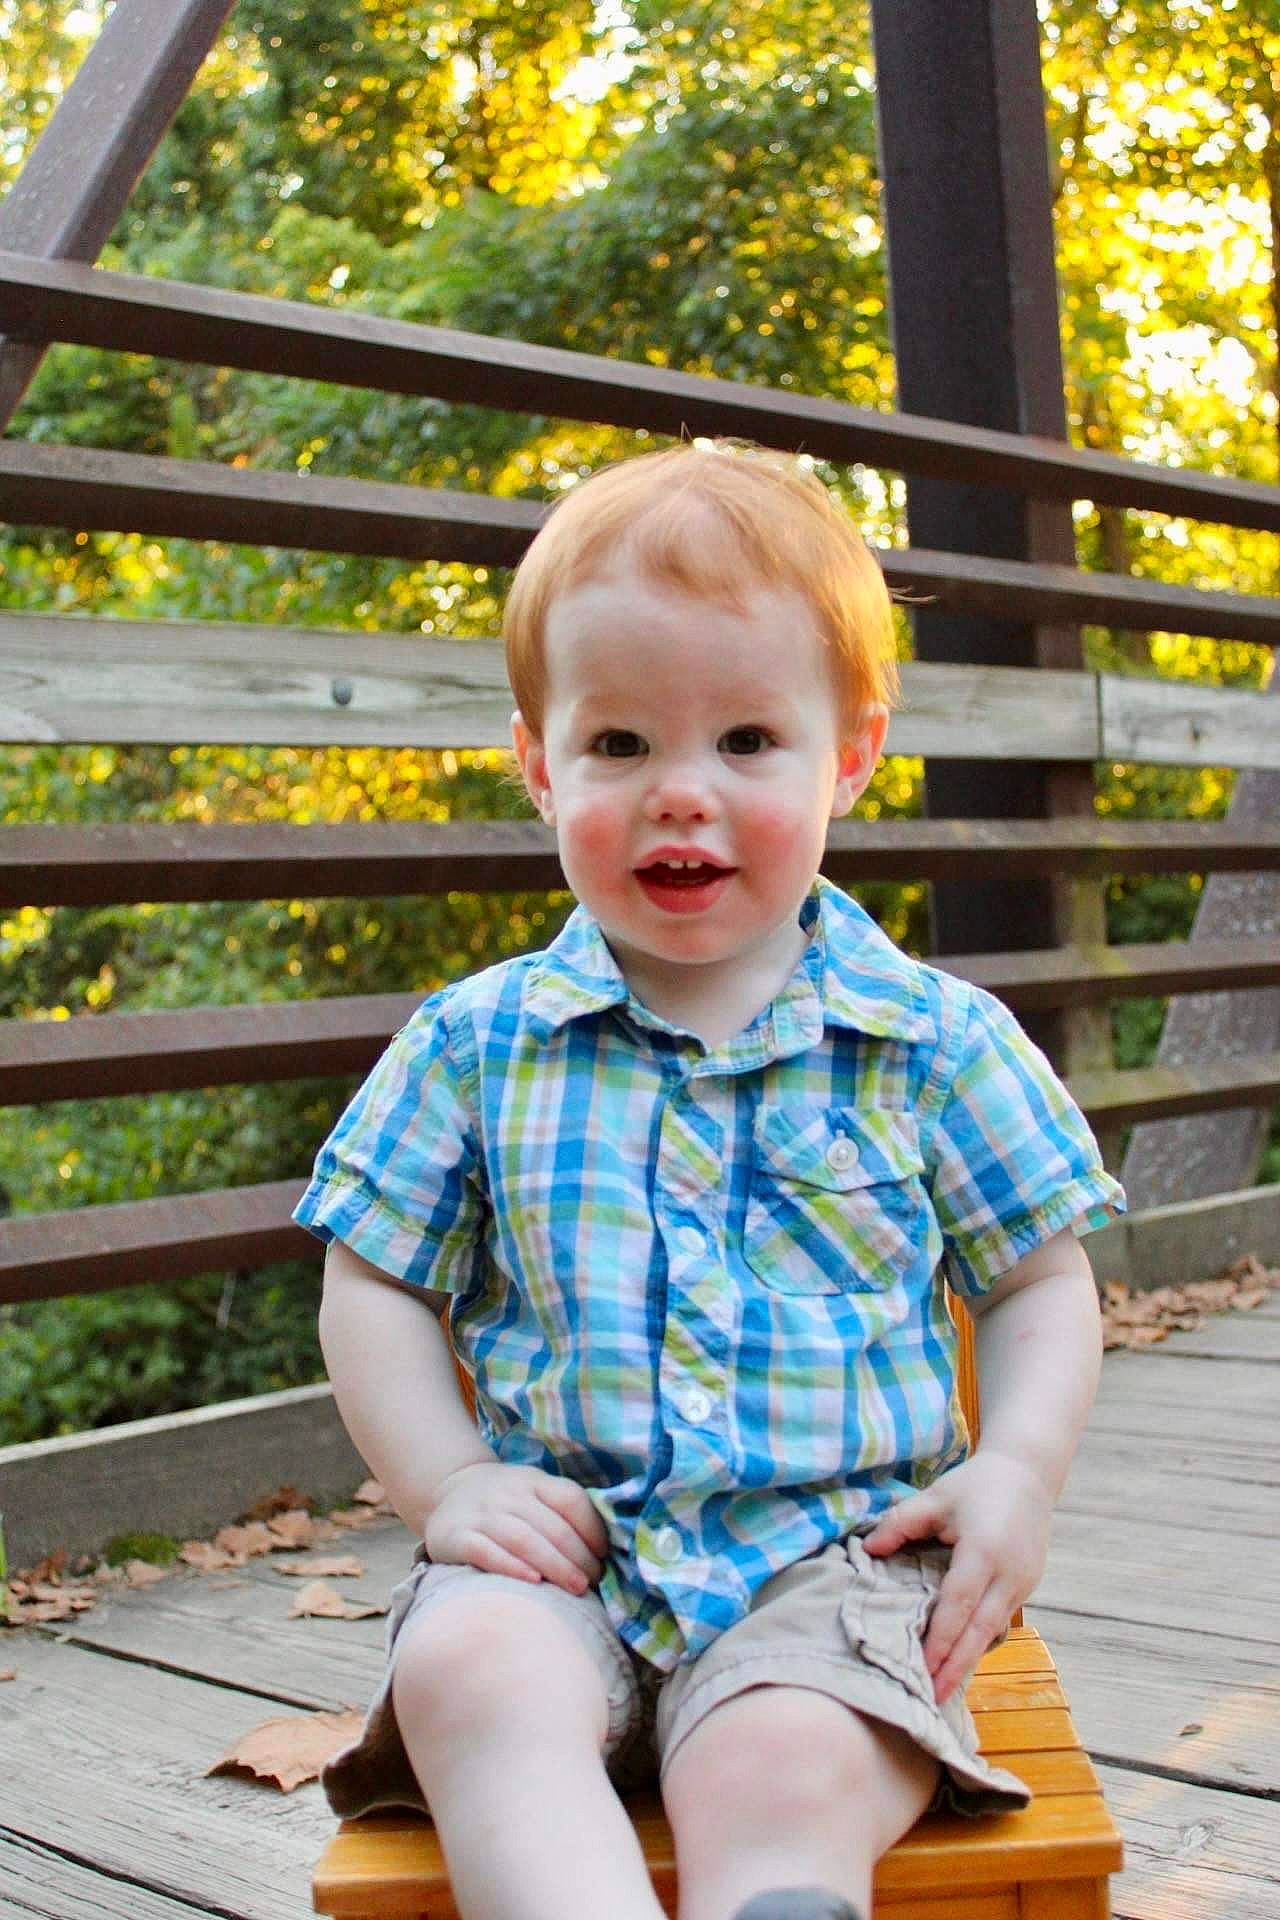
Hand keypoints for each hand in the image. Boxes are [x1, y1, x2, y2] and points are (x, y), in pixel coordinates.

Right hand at [423, 1461, 608, 1594]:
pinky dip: (511, 1566)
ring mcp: (482, 1514)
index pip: (570, 1499)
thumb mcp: (532, 1492)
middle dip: (578, 1557)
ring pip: (524, 1538)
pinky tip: (532, 1581)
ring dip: (555, 1565)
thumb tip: (603, 1552)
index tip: (604, 1556)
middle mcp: (509, 1493)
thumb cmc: (505, 1502)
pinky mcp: (456, 1536)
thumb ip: (560, 1513)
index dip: (592, 1528)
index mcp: (534, 1480)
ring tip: (576, 1588)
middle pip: (551, 1526)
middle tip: (594, 1582)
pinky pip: (485, 1551)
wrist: (448, 1490)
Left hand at [862, 1451, 1052, 1703]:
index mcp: (984, 1552)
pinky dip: (981, 1641)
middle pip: (980, 1631)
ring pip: (993, 1631)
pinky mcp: (1028, 1586)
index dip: (940, 1639)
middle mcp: (1009, 1574)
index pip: (958, 1605)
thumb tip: (868, 1550)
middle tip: (932, 1699)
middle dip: (956, 1667)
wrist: (1029, 1474)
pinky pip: (1002, 1621)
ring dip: (969, 1660)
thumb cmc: (977, 1485)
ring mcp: (1023, 1583)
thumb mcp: (936, 1497)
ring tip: (943, 1689)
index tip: (923, 1669)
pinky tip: (962, 1658)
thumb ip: (900, 1523)